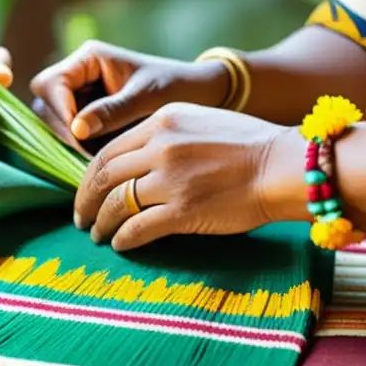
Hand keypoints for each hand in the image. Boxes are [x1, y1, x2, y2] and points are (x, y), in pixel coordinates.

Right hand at [29, 40, 230, 148]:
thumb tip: (77, 129)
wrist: (200, 95)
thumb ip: (113, 111)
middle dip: (61, 129)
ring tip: (95, 158)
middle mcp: (79, 75)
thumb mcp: (147, 98)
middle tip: (86, 154)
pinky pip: (70, 134)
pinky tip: (99, 159)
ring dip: (69, 141)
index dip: (59, 110)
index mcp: (89, 58)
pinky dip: (79, 148)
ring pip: (54, 122)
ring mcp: (81, 97)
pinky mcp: (88, 118)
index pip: (51, 83)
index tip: (79, 135)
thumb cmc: (177, 86)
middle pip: (45, 103)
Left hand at [74, 102, 291, 251]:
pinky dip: (123, 239)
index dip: (90, 176)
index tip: (87, 191)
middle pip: (104, 175)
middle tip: (81, 217)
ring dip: (102, 222)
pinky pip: (137, 228)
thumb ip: (166, 136)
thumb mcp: (201, 122)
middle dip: (86, 200)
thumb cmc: (251, 147)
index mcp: (162, 121)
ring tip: (98, 235)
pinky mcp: (182, 210)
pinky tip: (120, 245)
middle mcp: (160, 146)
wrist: (284, 166)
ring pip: (116, 203)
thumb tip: (137, 162)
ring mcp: (170, 179)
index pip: (109, 150)